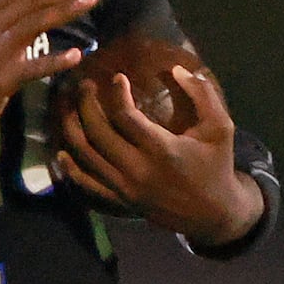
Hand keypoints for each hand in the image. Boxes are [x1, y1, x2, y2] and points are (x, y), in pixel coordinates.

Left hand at [53, 64, 262, 244]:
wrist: (213, 214)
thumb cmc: (216, 166)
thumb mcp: (221, 128)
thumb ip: (203, 95)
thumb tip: (176, 69)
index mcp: (161, 149)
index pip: (126, 116)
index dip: (118, 93)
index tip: (118, 77)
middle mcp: (137, 169)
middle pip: (98, 132)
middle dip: (86, 104)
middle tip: (85, 85)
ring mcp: (124, 187)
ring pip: (87, 155)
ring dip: (73, 129)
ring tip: (69, 108)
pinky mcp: (119, 201)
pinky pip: (87, 183)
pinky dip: (71, 168)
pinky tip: (62, 151)